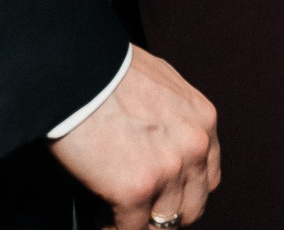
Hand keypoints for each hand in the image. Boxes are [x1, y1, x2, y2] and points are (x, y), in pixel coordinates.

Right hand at [49, 46, 219, 229]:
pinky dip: (112, 227)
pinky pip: (130, 229)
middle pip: (192, 206)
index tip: (163, 196)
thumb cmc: (108, 69)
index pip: (207, 177)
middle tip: (140, 211)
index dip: (183, 192)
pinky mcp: (135, 190)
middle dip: (166, 213)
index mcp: (203, 121)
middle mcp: (194, 147)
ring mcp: (167, 171)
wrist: (76, 70)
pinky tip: (100, 217)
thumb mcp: (161, 83)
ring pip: (164, 223)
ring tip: (115, 215)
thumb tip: (161, 141)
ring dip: (140, 223)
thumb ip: (173, 117)